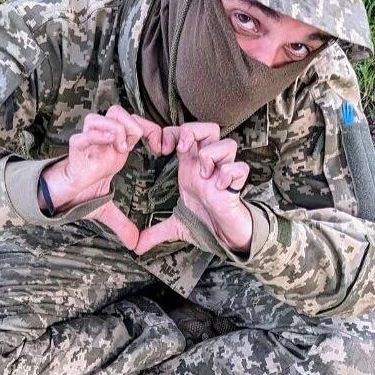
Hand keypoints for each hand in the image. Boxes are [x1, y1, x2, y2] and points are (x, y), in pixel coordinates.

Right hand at [39, 106, 161, 248]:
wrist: (59, 200)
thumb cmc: (80, 195)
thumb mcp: (107, 209)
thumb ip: (122, 224)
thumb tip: (135, 244)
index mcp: (114, 150)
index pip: (134, 124)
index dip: (150, 129)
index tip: (162, 147)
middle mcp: (102, 143)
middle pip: (117, 112)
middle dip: (131, 122)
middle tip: (138, 144)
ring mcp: (87, 146)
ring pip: (98, 118)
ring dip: (113, 127)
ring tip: (122, 146)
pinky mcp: (74, 154)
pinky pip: (81, 137)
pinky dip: (94, 136)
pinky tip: (108, 144)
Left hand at [135, 123, 252, 254]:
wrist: (225, 234)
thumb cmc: (204, 220)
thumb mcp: (175, 225)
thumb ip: (155, 231)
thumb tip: (135, 247)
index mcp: (191, 166)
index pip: (184, 132)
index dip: (171, 133)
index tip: (161, 149)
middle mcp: (208, 165)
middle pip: (209, 127)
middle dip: (193, 133)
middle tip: (181, 151)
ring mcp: (224, 173)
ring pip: (227, 144)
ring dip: (211, 156)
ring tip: (202, 176)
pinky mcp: (237, 185)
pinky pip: (239, 168)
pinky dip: (228, 174)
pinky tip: (218, 187)